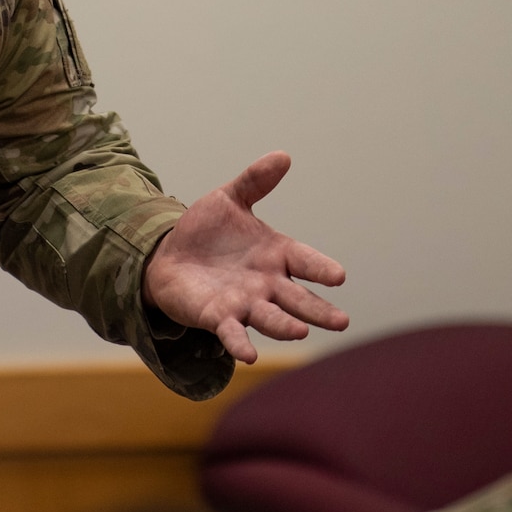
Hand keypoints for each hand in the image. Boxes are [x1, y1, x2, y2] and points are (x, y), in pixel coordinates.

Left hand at [143, 152, 347, 363]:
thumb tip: (283, 155)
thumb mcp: (229, 199)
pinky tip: (248, 355)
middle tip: (342, 321)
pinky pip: (232, 333)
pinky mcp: (218, 317)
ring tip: (301, 332)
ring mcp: (244, 303)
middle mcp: (266, 283)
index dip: (320, 268)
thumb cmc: (206, 230)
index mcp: (275, 254)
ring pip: (270, 317)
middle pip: (297, 298)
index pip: (304, 261)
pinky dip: (240, 343)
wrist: (169, 255)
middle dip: (318, 310)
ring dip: (284, 326)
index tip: (338, 276)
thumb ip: (255, 182)